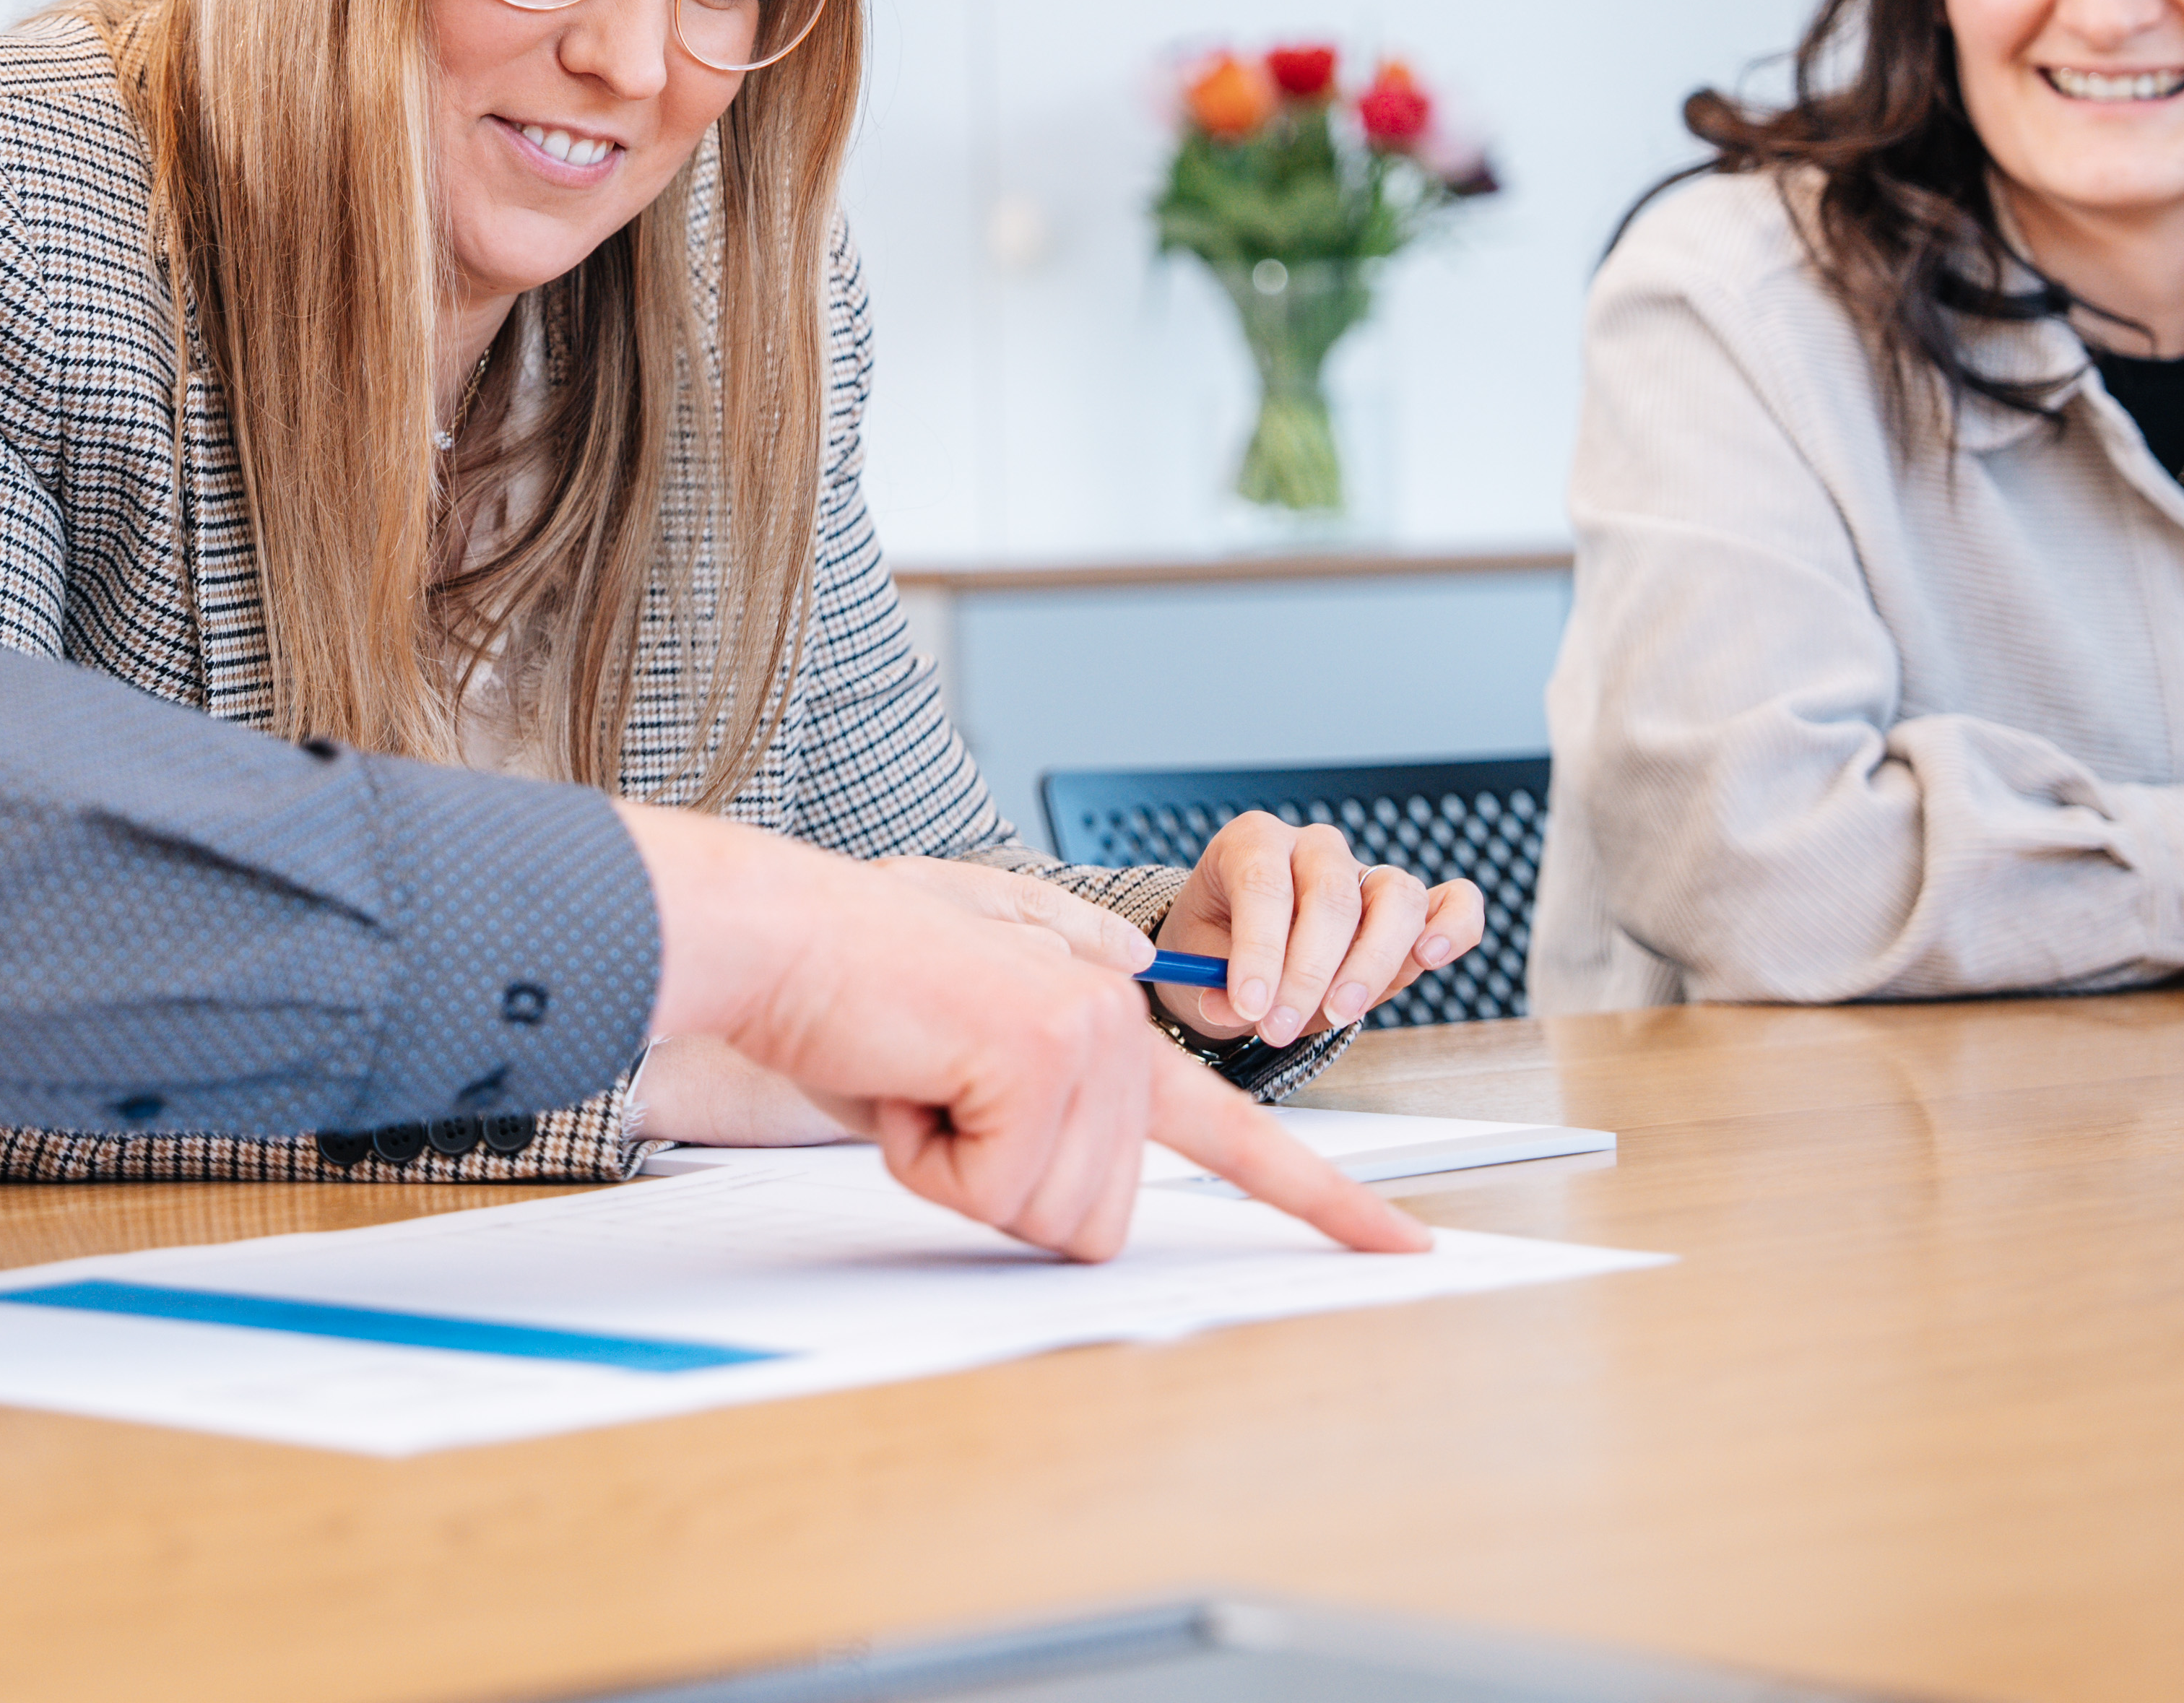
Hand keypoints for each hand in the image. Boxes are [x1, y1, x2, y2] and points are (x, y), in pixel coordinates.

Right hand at [611, 801, 1428, 1261]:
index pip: (1239, 1132)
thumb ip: (1053, 1010)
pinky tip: (903, 1080)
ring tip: (915, 1083)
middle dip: (996, 1192)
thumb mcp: (967, 1027)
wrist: (776, 938)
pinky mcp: (1042, 1050)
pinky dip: (926, 1159)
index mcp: (1114, 1032)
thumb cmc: (851, 994)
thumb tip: (1127, 961)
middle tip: (932, 1103)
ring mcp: (1092, 1033)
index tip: (1406, 1244)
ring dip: (956, 1173)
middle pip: (1097, 1217)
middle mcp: (1124, 1026)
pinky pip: (995, 1189)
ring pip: (1050, 1214)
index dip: (1324, 1200)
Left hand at [1153, 812, 1485, 1046]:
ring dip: (1370, 964)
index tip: (1249, 1004)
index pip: (1264, 884)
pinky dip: (1453, 926)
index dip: (1259, 950)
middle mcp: (1314, 846)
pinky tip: (1432, 956)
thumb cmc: (1219, 942)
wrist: (1239, 941)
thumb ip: (1215, 980)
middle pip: (1331, 896)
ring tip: (1339, 1013)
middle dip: (1307, 973)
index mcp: (1253, 842)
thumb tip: (1233, 1006)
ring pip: (1395, 897)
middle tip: (1280, 1027)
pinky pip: (1452, 901)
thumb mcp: (1199, 959)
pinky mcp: (1408, 907)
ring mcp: (1368, 871)